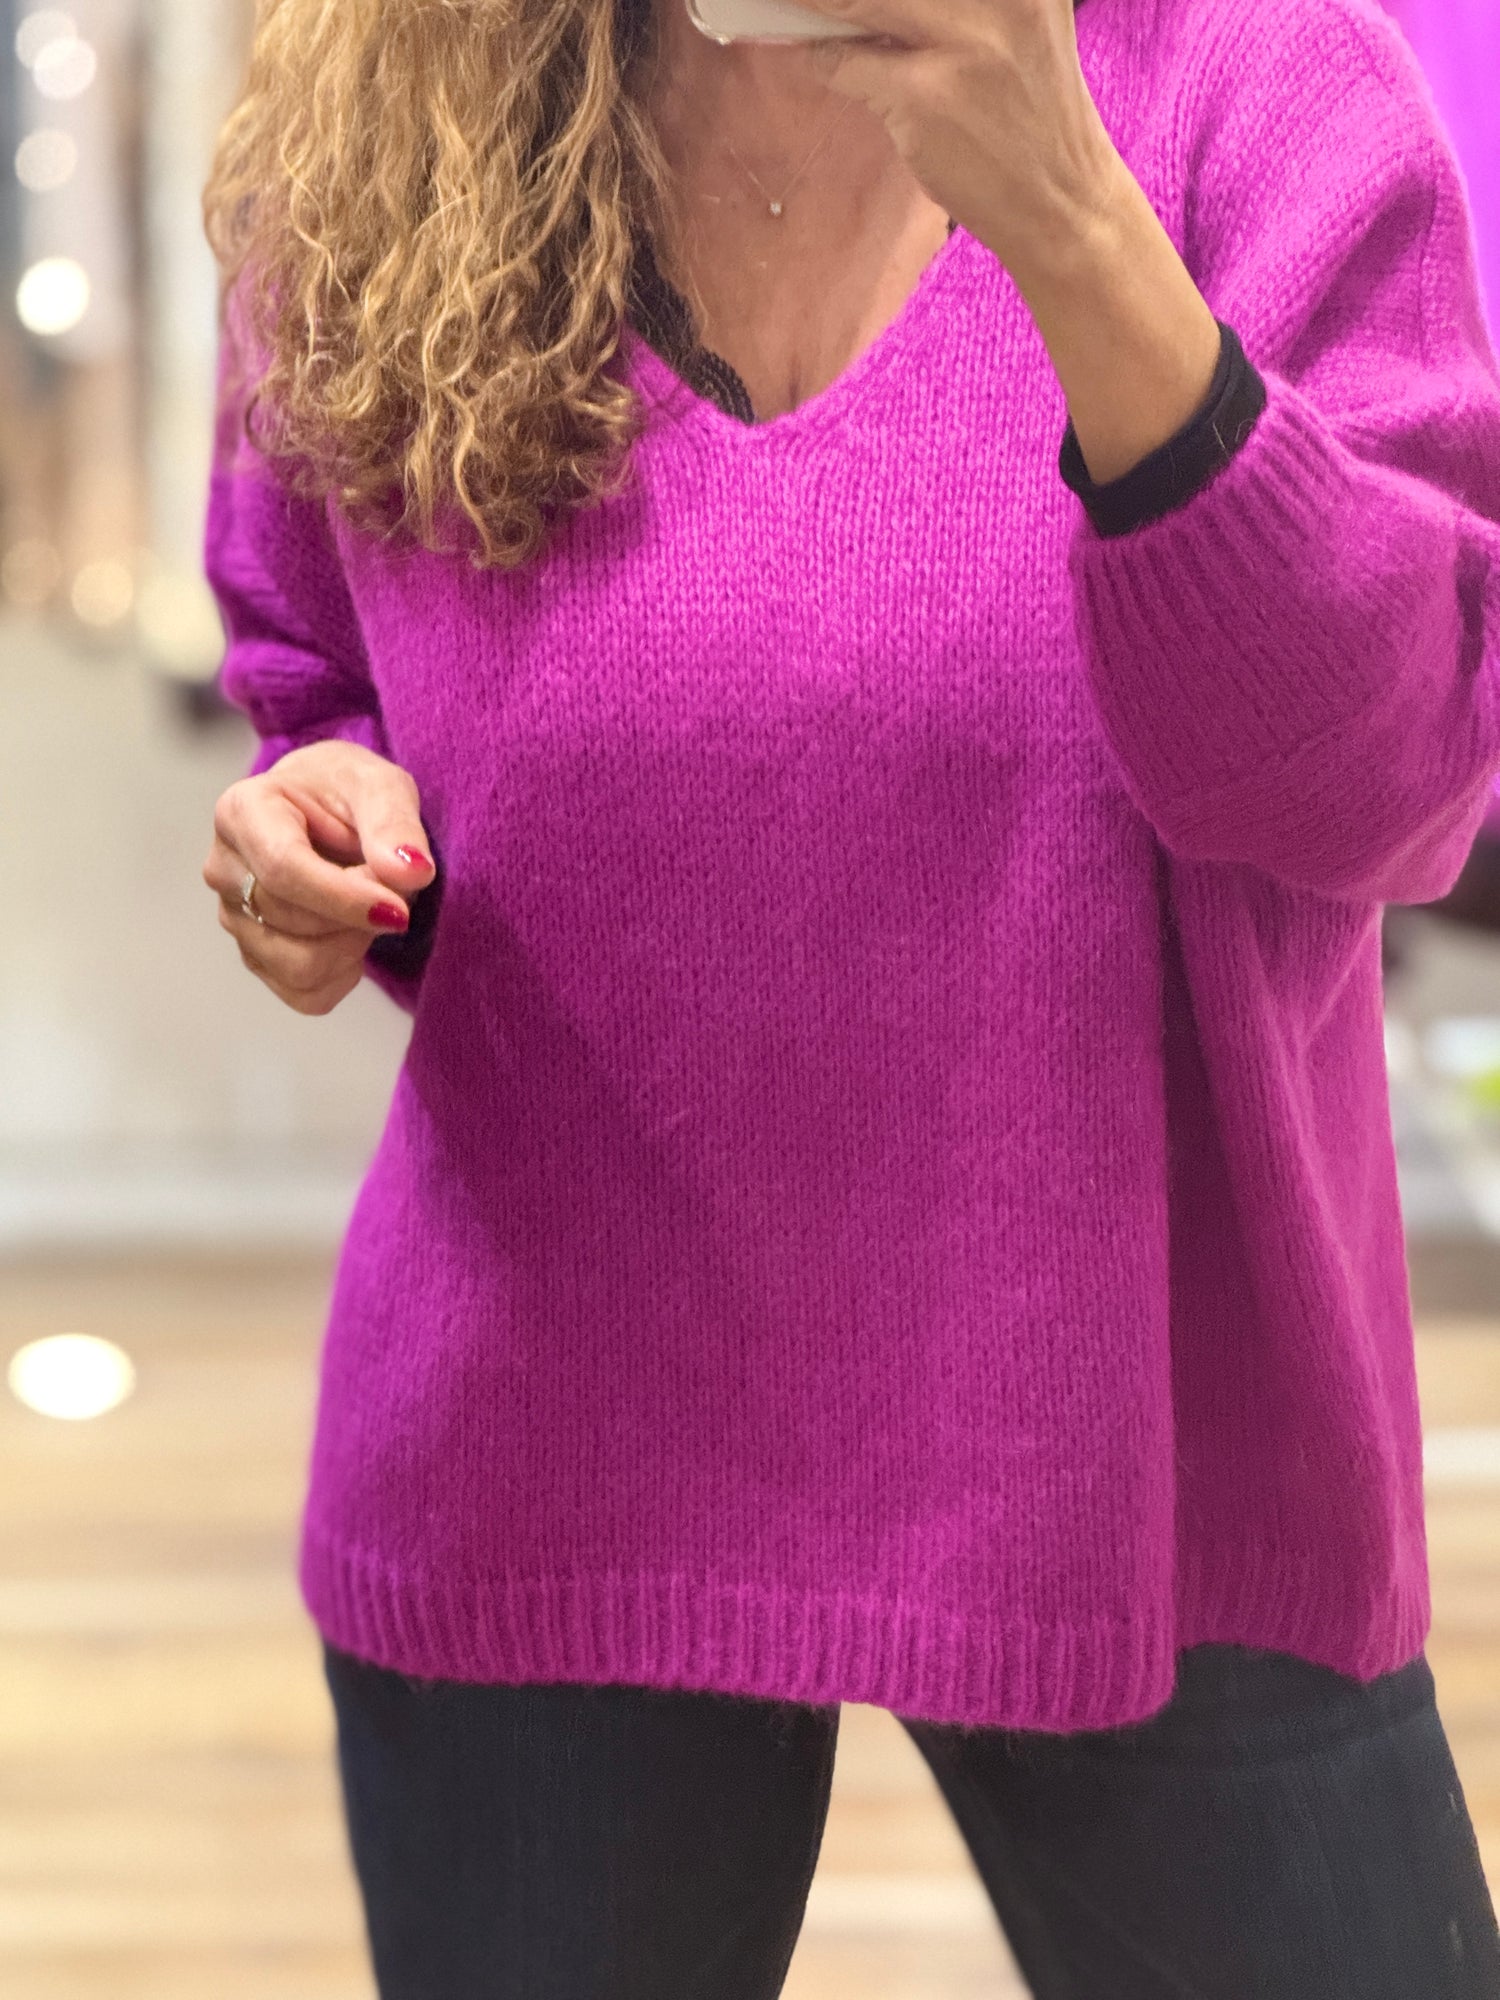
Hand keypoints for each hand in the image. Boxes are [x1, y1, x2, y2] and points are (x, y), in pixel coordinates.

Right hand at [202, 740, 436, 1015]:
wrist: (328, 812)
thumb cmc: (349, 792)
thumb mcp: (381, 786)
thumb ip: (395, 824)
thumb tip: (411, 872)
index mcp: (242, 811)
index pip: (282, 871)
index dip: (344, 899)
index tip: (398, 911)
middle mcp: (225, 868)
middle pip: (294, 923)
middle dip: (358, 915)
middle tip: (388, 885)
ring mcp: (233, 917)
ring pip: (300, 967)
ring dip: (354, 945)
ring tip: (369, 907)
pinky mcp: (254, 955)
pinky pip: (306, 995)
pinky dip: (344, 974)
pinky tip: (354, 935)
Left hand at [803, 0, 1124, 289]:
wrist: (1064, 201)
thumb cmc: (1031, 116)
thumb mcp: (1016, 24)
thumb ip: (956, 1)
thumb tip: (860, 2)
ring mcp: (960, 42)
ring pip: (854, 1)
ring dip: (816, 4)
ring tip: (790, 6)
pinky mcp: (925, 96)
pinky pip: (844, 62)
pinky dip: (822, 60)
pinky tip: (822, 61)